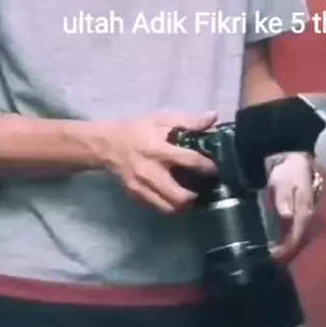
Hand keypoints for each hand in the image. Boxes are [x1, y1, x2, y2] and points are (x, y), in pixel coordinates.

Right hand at [101, 110, 217, 213]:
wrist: (107, 145)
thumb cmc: (138, 129)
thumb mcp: (161, 119)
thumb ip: (188, 120)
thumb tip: (213, 117)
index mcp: (158, 149)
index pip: (190, 161)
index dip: (208, 167)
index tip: (218, 168)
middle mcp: (150, 172)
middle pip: (180, 197)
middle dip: (197, 195)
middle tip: (203, 187)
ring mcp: (142, 188)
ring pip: (170, 209)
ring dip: (185, 205)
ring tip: (191, 194)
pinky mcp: (136, 197)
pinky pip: (158, 208)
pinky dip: (170, 205)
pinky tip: (175, 195)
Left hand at [268, 153, 314, 263]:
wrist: (295, 156)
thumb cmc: (289, 169)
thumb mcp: (283, 181)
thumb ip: (284, 197)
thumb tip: (287, 214)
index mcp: (306, 211)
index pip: (297, 236)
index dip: (286, 247)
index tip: (272, 254)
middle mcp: (308, 216)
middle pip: (298, 239)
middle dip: (285, 249)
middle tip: (268, 255)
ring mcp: (305, 214)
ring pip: (296, 235)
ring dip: (285, 243)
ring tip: (270, 249)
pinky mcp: (300, 211)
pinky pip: (294, 228)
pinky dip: (285, 234)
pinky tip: (275, 237)